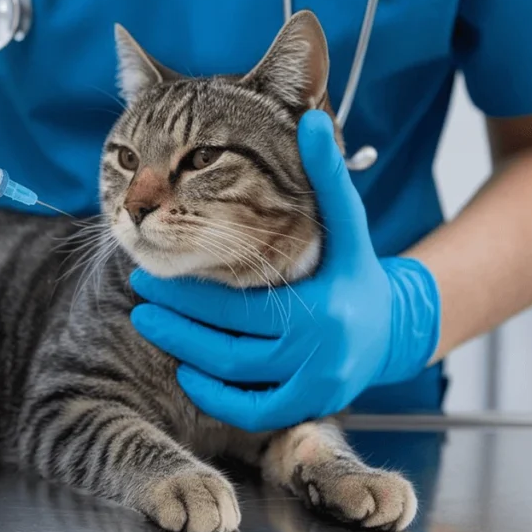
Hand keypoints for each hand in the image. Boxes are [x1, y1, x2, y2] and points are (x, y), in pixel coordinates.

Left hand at [129, 110, 440, 431]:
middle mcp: (321, 351)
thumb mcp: (347, 222)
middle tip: (140, 291)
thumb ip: (327, 175)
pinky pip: (250, 411)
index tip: (151, 268)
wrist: (392, 328)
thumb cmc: (354, 267)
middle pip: (229, 343)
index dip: (190, 290)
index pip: (241, 302)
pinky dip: (214, 394)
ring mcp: (315, 385)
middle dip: (176, 319)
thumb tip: (311, 120)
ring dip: (185, 351)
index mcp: (325, 304)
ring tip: (148, 322)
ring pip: (234, 376)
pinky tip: (185, 368)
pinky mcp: (308, 407)